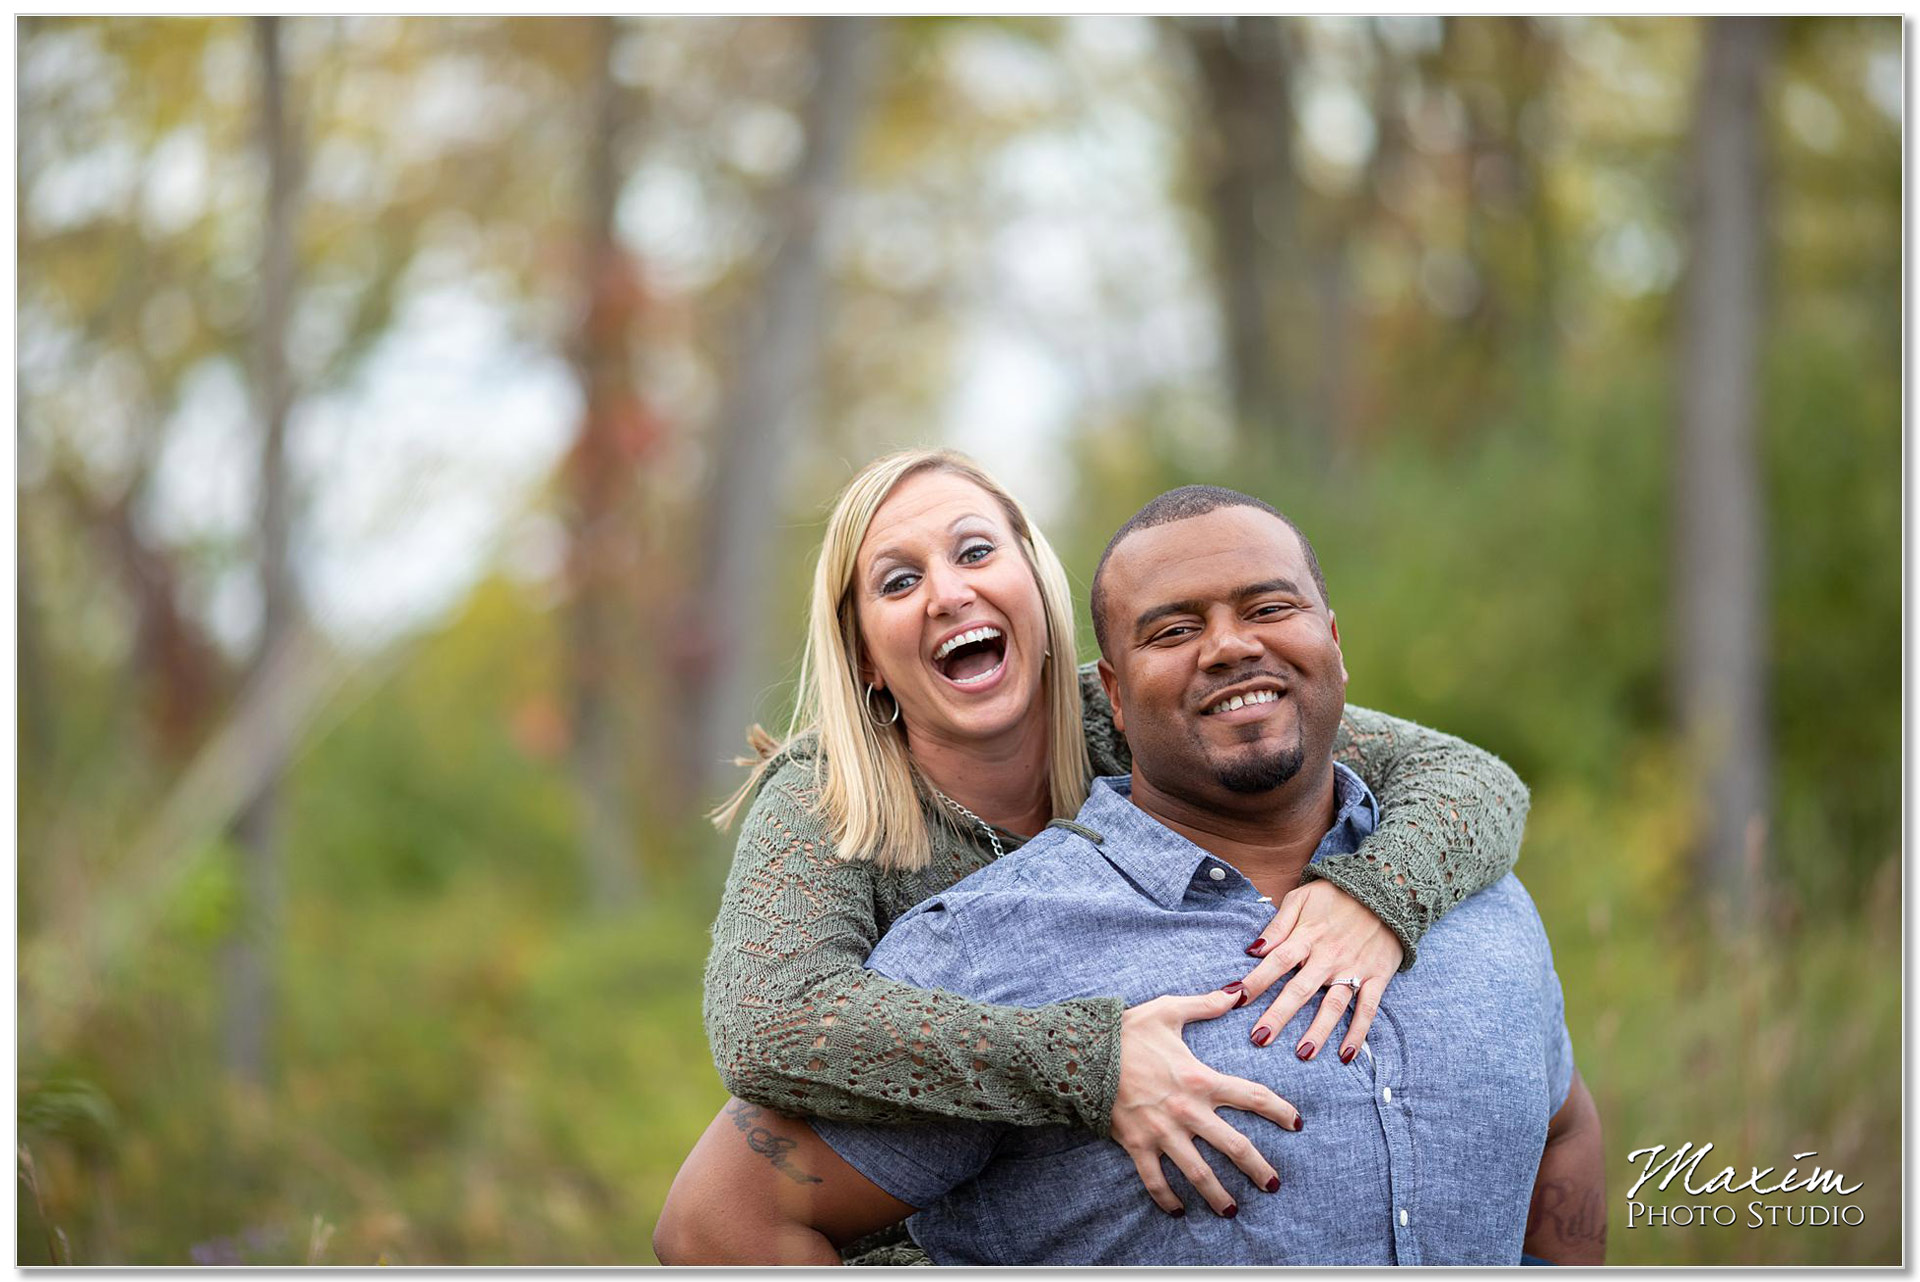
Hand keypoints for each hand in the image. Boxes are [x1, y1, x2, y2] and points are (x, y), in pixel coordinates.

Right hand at [1111, 986, 1302, 1217]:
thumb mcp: (1168, 1010)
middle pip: (1234, 1146)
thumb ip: (1206, 1004)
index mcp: (1201, 1078)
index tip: (1296, 1123)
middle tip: (1273, 1184)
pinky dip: (1167, 1199)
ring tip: (1233, 1211)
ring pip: (1199, 1173)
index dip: (1279, 1111)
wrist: (1081, 1052)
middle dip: (1258, 1168)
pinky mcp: (1137, 1145)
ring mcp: (1162, 1132)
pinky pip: (1155, 1180)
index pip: (1252, 1097)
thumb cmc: (1127, 1031)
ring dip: (1218, 1196)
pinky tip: (1178, 1211)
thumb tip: (1237, 991)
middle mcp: (1187, 1110)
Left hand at [1239, 881, 1403, 1062]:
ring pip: (1333, 1005)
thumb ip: (1277, 925)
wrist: (1387, 888)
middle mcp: (1328, 956)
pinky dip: (1358, 1033)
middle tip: (1259, 1039)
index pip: (1276, 962)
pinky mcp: (1377, 977)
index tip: (1234, 1000)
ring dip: (1318, 1031)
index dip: (1255, 981)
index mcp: (1307, 936)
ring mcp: (1354, 969)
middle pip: (1300, 990)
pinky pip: (1367, 1009)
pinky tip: (1346, 1055)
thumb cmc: (1337, 895)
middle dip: (1278, 1016)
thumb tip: (1252, 950)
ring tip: (1302, 1054)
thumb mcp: (1302, 898)